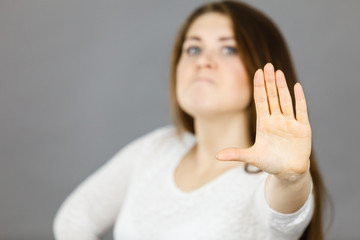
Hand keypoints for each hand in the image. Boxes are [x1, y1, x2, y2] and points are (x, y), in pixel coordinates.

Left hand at [216, 63, 310, 181]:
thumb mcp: (252, 158)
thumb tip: (216, 156)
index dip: (259, 87)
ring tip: (278, 72)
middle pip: (272, 97)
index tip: (256, 72)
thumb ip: (235, 154)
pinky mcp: (303, 129)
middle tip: (267, 65)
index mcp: (264, 124)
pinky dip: (299, 99)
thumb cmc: (270, 163)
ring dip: (282, 87)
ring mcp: (290, 123)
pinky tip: (297, 86)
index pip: (261, 101)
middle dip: (269, 81)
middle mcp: (276, 120)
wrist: (288, 173)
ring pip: (285, 100)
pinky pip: (301, 111)